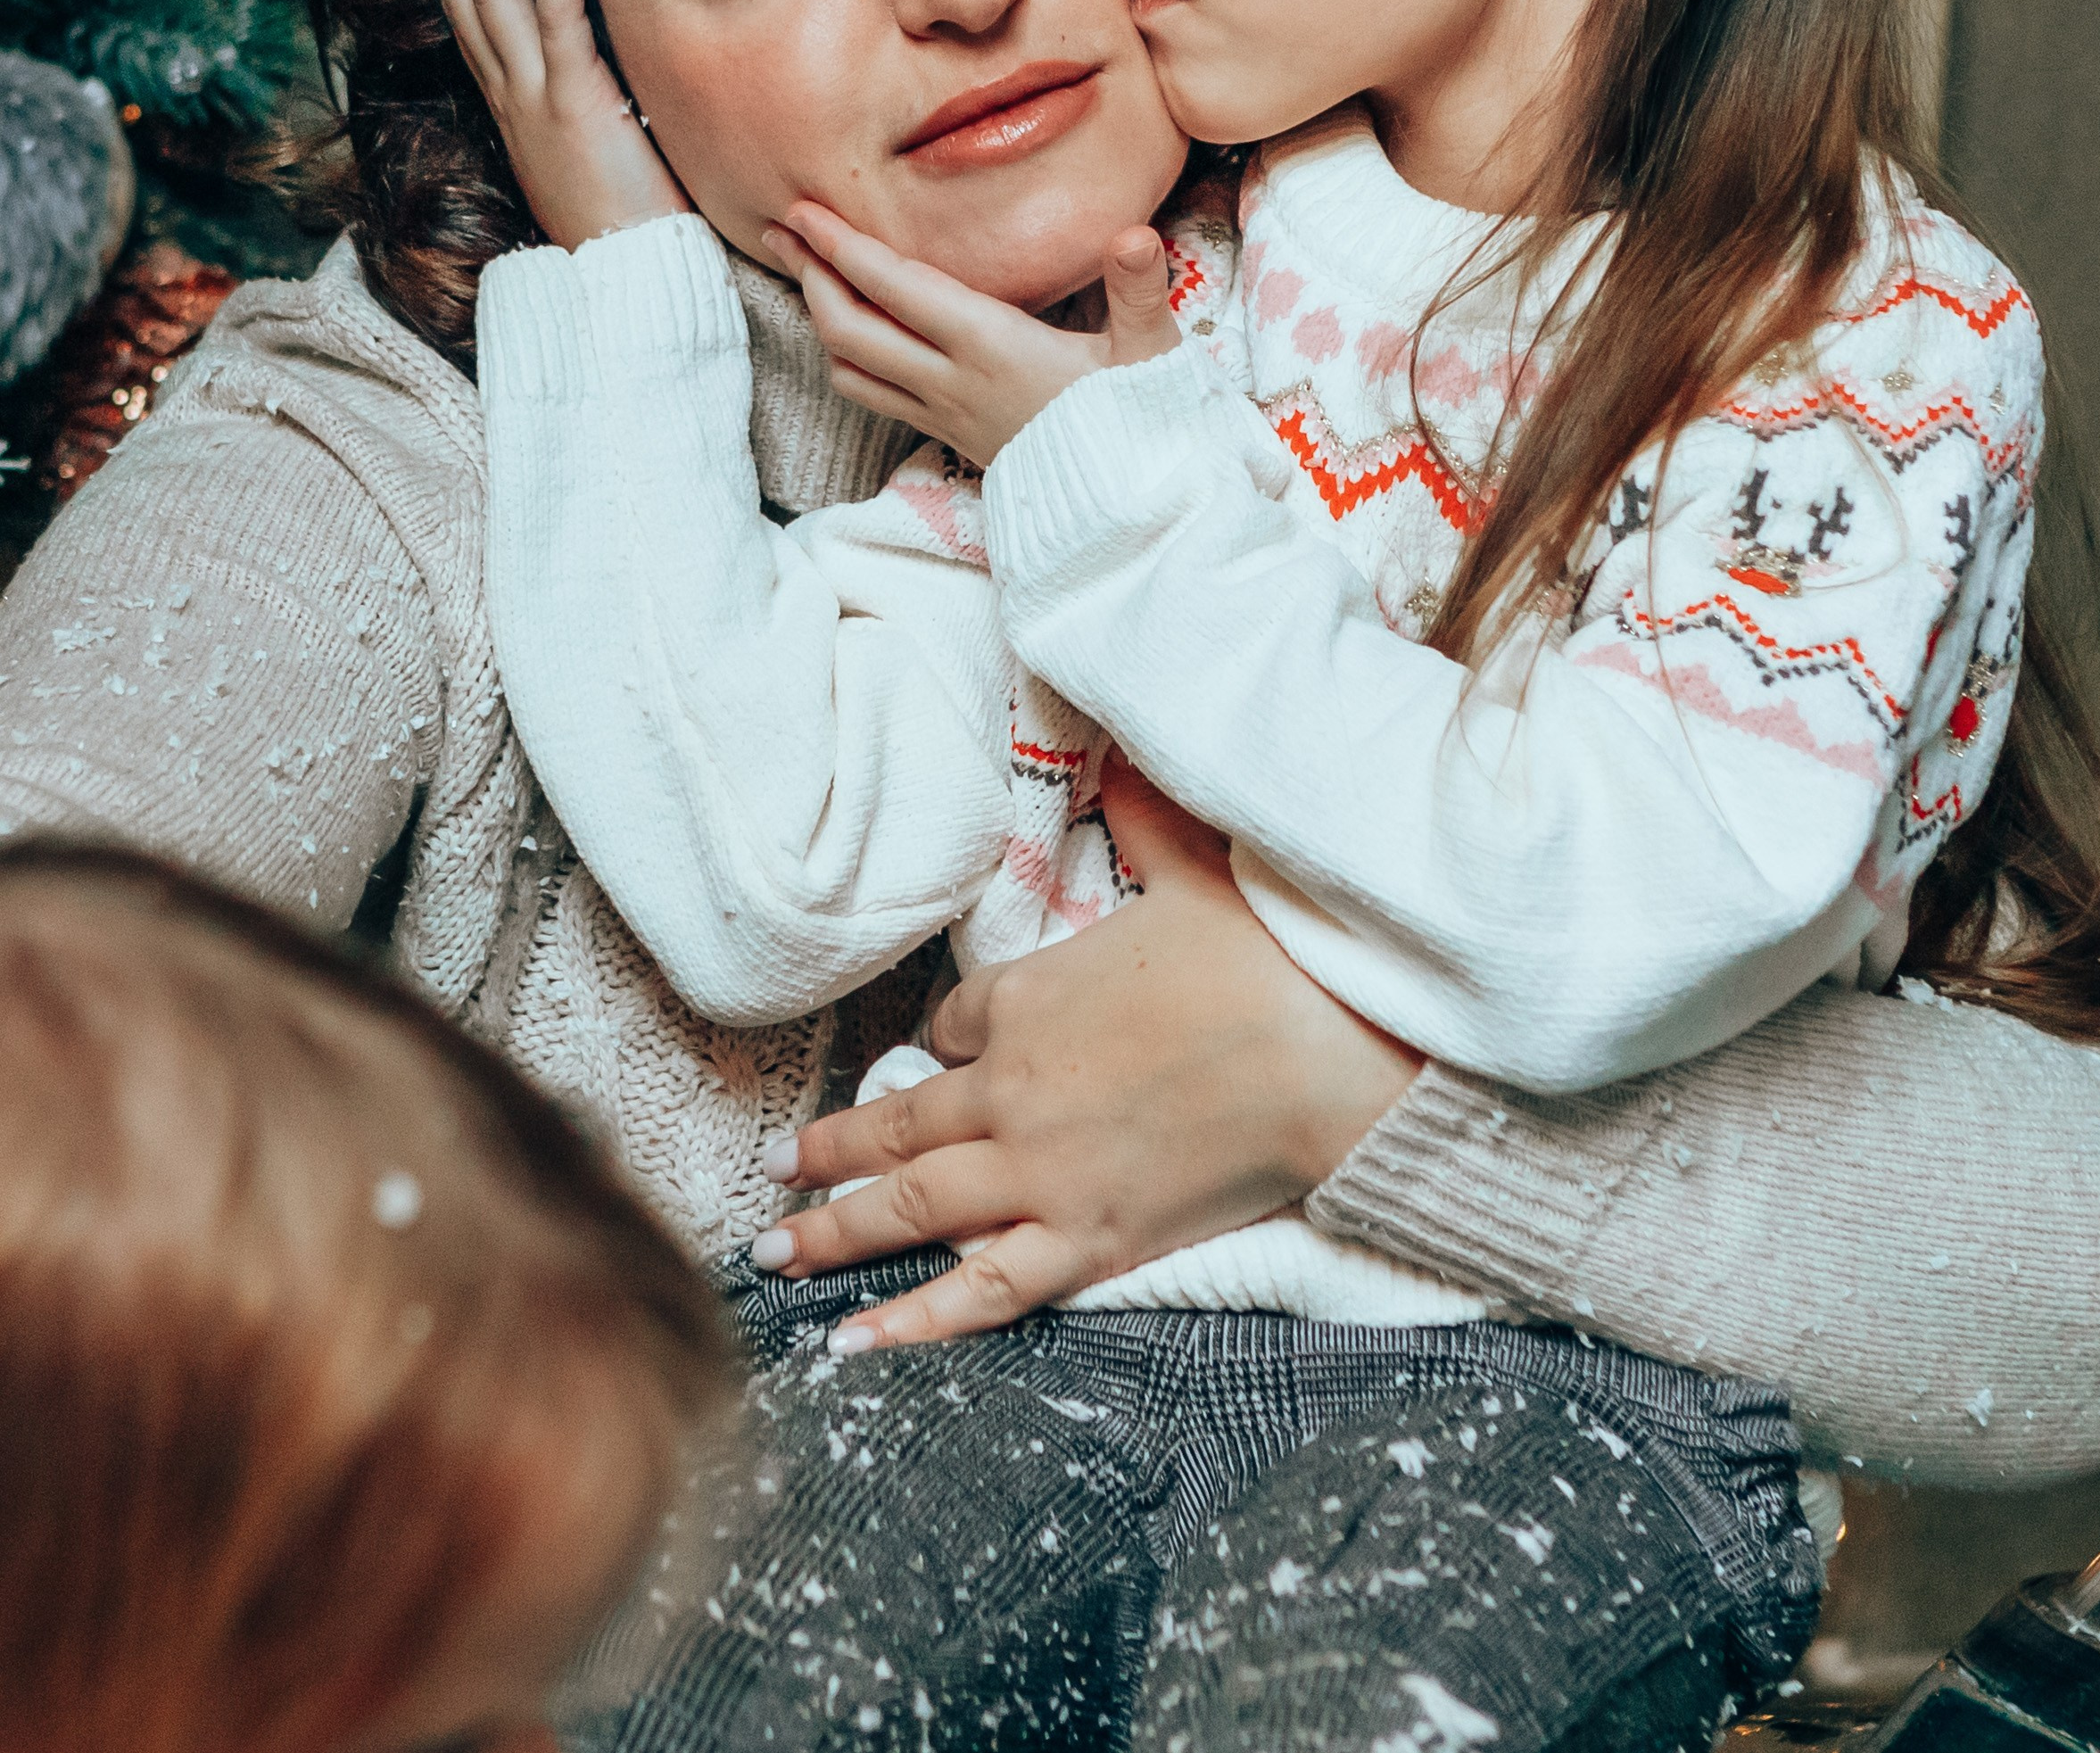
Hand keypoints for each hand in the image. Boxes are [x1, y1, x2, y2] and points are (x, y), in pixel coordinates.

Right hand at [427, 0, 688, 250]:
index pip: (469, 2)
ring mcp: (536, 95)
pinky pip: (558, 23)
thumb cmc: (621, 215)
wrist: (624, 280)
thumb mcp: (591, 137)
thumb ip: (584, 87)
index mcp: (511, 95)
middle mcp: (511, 89)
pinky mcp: (578, 104)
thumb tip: (602, 43)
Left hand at [745, 758, 1420, 1347]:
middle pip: (896, 1125)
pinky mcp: (1085, 1240)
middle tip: (772, 1171)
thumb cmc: (1261, 957)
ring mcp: (1038, 1173)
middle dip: (826, 1150)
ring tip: (773, 1250)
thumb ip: (1147, 815)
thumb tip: (1128, 755)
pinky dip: (913, 1323)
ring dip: (833, 1233)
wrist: (1325, 1049)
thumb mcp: (1193, 867)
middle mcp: (1008, 1088)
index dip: (932, 1045)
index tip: (927, 1059)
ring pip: (909, 1208)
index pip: (947, 1027)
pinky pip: (980, 1291)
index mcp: (1023, 998)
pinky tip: (854, 1346)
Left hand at [760, 202, 1177, 465]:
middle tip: (781, 229)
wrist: (1126, 510)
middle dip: (809, 275)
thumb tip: (1136, 234)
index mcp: (993, 346)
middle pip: (850, 329)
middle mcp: (953, 380)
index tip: (804, 211)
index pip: (898, 289)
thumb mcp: (1149, 353)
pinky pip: (872, 395)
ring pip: (850, 367)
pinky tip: (849, 333)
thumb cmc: (1137, 420)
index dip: (844, 248)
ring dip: (820, 318)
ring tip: (806, 272)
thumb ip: (1140, 289)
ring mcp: (942, 413)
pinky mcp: (944, 434)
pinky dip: (846, 357)